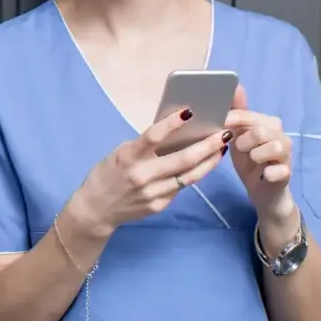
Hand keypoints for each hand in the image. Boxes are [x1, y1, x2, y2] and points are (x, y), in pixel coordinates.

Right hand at [65, 106, 230, 236]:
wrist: (96, 209)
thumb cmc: (108, 174)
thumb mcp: (121, 153)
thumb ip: (145, 146)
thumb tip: (175, 131)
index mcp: (129, 157)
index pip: (153, 137)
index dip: (172, 124)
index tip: (190, 111)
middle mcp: (142, 176)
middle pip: (183, 159)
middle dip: (207, 145)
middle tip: (224, 133)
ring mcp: (153, 193)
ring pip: (190, 176)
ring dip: (209, 161)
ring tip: (221, 148)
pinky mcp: (160, 205)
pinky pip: (181, 187)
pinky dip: (194, 174)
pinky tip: (204, 164)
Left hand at [223, 86, 297, 220]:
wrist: (263, 191)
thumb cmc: (249, 160)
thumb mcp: (238, 136)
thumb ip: (236, 113)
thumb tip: (235, 86)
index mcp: (269, 124)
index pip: (250, 116)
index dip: (234, 120)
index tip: (221, 125)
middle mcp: (282, 136)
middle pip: (261, 130)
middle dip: (245, 139)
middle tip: (239, 147)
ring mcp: (286, 156)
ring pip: (274, 146)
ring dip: (256, 154)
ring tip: (252, 160)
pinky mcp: (287, 174)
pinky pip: (280, 170)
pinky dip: (270, 172)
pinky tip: (264, 174)